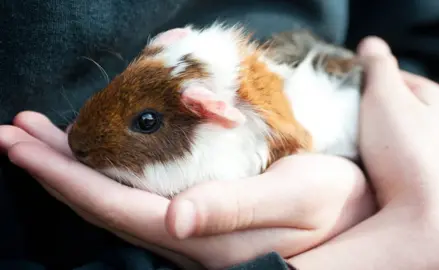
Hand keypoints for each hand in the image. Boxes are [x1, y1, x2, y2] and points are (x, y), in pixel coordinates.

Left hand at [0, 112, 374, 268]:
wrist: (355, 216)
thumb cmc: (334, 202)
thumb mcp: (297, 198)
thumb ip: (236, 209)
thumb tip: (174, 222)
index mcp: (205, 239)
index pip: (117, 208)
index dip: (66, 177)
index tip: (23, 145)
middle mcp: (188, 242)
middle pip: (105, 206)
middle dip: (55, 170)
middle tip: (14, 134)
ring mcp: (190, 236)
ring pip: (116, 202)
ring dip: (76, 170)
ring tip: (41, 139)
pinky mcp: (199, 222)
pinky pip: (138, 199)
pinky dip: (108, 174)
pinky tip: (97, 157)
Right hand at [288, 37, 438, 268]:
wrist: (427, 216)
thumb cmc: (407, 150)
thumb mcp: (387, 96)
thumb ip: (377, 66)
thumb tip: (370, 44)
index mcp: (430, 96)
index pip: (388, 73)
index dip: (359, 77)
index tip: (334, 87)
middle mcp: (431, 123)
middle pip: (383, 104)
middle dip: (358, 107)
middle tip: (333, 114)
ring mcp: (422, 152)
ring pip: (380, 133)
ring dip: (360, 134)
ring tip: (340, 140)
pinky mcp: (411, 177)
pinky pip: (382, 157)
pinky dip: (367, 156)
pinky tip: (355, 162)